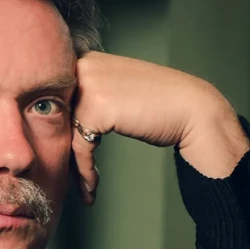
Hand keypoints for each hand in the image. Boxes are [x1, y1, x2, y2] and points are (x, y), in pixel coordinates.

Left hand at [71, 51, 249, 204]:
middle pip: (57, 118)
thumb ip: (88, 97)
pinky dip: (85, 171)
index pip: (57, 101)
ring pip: (66, 134)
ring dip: (74, 167)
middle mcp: (83, 66)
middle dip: (62, 151)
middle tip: (69, 177)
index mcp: (86, 58)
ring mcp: (88, 85)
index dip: (59, 134)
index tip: (65, 158)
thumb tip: (57, 122)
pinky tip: (91, 188)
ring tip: (83, 188)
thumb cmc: (159, 104)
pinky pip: (80, 147)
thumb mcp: (116, 91)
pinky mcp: (96, 108)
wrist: (193, 109)